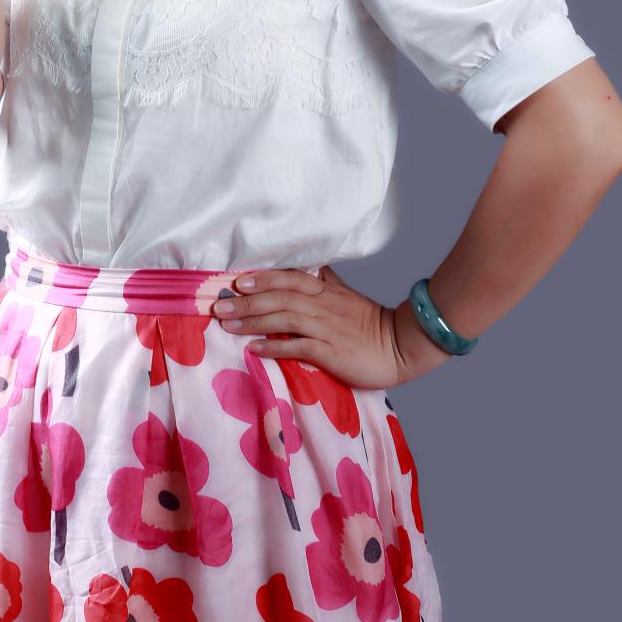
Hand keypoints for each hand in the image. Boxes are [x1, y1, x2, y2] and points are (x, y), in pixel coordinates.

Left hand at [210, 266, 451, 389]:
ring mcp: (326, 328)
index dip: (262, 278)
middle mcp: (323, 305)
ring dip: (252, 320)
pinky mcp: (330, 351)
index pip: (289, 278)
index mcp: (326, 291)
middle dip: (247, 300)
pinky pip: (297, 346)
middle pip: (279, 297)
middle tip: (220, 305)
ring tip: (227, 325)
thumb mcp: (348, 297)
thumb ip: (329, 283)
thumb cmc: (372, 324)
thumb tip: (314, 269)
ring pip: (283, 318)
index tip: (236, 281)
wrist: (402, 346)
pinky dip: (274, 346)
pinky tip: (254, 349)